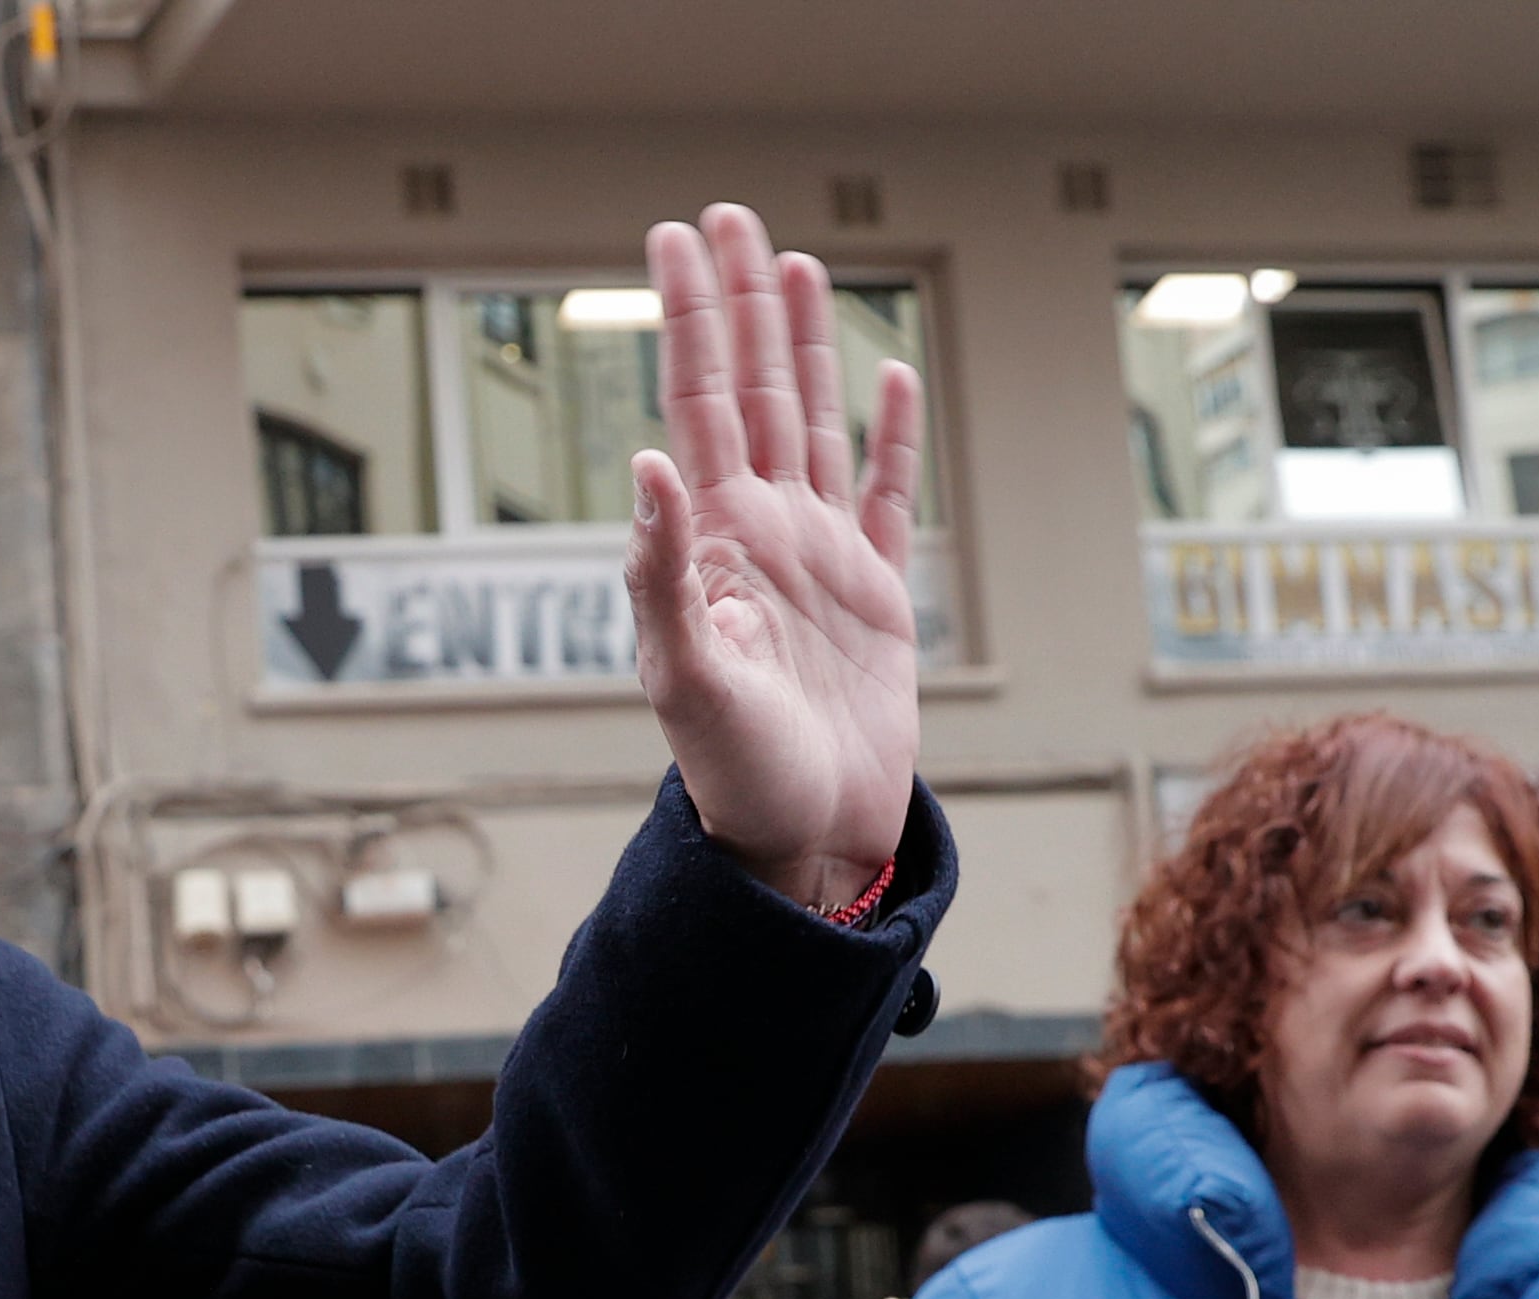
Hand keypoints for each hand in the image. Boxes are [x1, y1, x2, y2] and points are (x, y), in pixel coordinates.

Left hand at [628, 203, 925, 908]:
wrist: (803, 841)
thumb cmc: (733, 777)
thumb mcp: (685, 680)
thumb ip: (661, 575)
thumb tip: (648, 465)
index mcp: (711, 543)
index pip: (695, 402)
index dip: (688, 319)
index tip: (673, 240)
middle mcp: (759, 533)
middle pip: (749, 388)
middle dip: (737, 303)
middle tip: (726, 217)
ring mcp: (817, 557)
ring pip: (811, 420)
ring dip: (803, 342)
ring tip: (794, 263)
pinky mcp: (875, 594)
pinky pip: (886, 492)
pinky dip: (890, 431)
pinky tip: (889, 371)